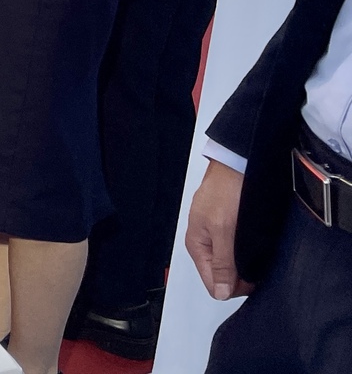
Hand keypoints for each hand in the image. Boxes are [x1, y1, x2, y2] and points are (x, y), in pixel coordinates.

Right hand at [186, 158, 253, 300]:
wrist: (238, 164)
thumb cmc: (227, 192)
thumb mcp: (224, 231)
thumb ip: (222, 263)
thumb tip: (219, 293)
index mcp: (197, 245)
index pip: (213, 284)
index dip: (235, 287)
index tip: (254, 280)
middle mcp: (205, 242)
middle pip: (223, 274)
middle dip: (242, 276)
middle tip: (259, 265)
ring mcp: (217, 233)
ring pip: (232, 262)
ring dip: (247, 263)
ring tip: (260, 252)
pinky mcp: (229, 225)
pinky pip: (238, 249)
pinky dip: (249, 251)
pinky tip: (258, 244)